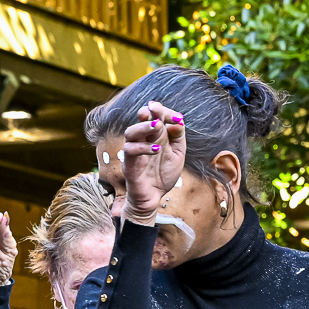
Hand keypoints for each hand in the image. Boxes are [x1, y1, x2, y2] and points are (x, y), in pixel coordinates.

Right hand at [117, 101, 185, 221]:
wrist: (154, 197)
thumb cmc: (163, 174)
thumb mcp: (177, 153)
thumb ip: (178, 137)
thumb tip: (177, 122)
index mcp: (155, 135)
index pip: (156, 116)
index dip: (165, 112)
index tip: (178, 118)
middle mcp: (143, 140)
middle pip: (140, 120)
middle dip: (149, 112)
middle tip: (156, 111)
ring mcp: (134, 152)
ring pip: (130, 132)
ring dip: (143, 126)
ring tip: (157, 126)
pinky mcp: (129, 164)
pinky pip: (130, 150)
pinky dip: (143, 147)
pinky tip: (157, 149)